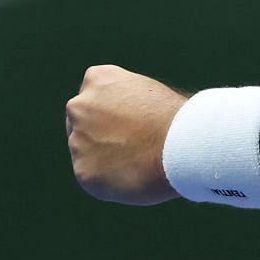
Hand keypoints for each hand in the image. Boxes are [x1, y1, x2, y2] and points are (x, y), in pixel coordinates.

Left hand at [65, 64, 186, 205]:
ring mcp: (77, 139)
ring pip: (84, 151)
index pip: (91, 96)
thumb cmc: (176, 119)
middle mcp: (80, 105)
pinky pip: (91, 176)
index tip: (124, 124)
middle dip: (97, 134)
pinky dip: (107, 180)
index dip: (108, 112)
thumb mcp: (146, 93)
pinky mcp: (82, 171)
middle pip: (81, 123)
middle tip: (126, 147)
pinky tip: (131, 175)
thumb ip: (122, 102)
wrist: (182, 143)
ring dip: (102, 158)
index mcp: (97, 79)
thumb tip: (116, 120)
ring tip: (136, 161)